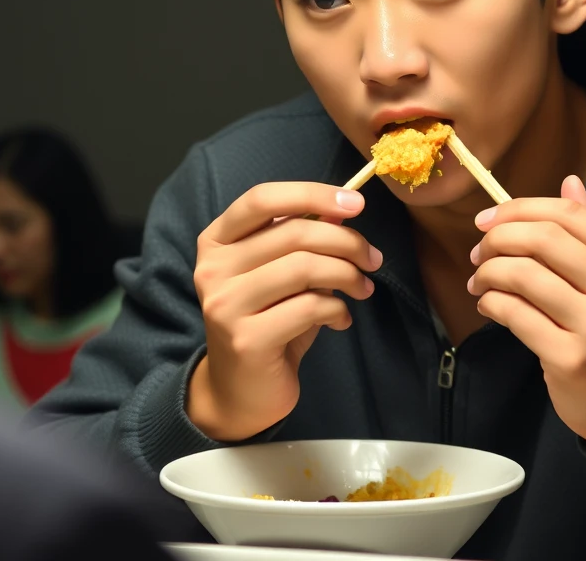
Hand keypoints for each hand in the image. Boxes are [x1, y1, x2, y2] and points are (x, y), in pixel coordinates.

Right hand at [187, 182, 380, 441]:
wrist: (240, 391)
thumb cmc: (267, 320)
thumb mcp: (282, 271)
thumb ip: (303, 239)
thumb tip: (343, 208)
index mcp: (217, 240)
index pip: (262, 199)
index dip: (312, 194)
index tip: (356, 203)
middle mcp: (212, 268)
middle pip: (294, 233)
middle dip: (346, 241)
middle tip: (373, 258)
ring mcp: (225, 304)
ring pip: (305, 267)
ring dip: (347, 275)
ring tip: (363, 288)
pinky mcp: (246, 340)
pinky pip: (309, 308)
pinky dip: (337, 310)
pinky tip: (342, 320)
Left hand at [468, 175, 585, 447]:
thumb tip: (568, 181)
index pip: (570, 215)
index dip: (522, 209)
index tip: (489, 218)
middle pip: (544, 239)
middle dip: (499, 238)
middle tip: (479, 251)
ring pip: (524, 275)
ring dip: (489, 271)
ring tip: (480, 280)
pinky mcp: (572, 358)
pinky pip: (516, 314)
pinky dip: (492, 302)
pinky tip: (488, 305)